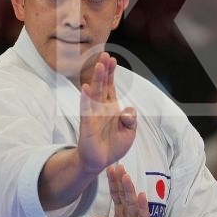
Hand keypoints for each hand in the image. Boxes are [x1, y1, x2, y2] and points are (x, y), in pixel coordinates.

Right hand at [76, 52, 137, 179]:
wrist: (100, 162)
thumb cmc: (114, 145)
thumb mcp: (129, 132)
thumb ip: (131, 119)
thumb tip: (129, 110)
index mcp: (111, 108)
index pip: (110, 87)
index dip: (111, 73)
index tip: (112, 59)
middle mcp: (101, 108)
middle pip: (102, 85)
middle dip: (104, 70)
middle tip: (105, 55)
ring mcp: (93, 115)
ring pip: (95, 94)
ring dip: (96, 79)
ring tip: (98, 66)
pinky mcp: (87, 126)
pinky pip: (86, 111)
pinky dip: (86, 100)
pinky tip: (86, 89)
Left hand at [92, 164, 157, 216]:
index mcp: (120, 211)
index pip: (115, 194)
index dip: (112, 182)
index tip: (109, 168)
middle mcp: (129, 212)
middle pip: (124, 193)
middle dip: (120, 180)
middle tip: (117, 166)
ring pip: (132, 201)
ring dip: (129, 189)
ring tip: (126, 177)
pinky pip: (143, 215)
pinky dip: (142, 205)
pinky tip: (141, 195)